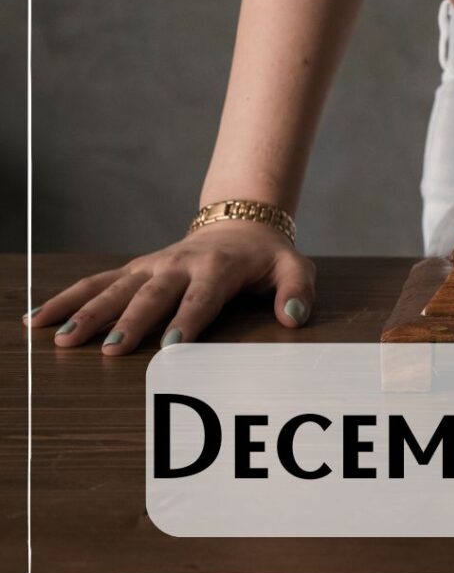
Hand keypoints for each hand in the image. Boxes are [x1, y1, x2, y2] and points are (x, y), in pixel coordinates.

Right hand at [23, 220, 315, 353]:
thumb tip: (294, 317)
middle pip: (152, 295)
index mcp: (219, 267)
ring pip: (115, 288)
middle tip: (109, 348)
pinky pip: (96, 283)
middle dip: (131, 321)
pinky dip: (66, 298)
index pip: (203, 296)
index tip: (172, 344)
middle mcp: (180, 265)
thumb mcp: (293, 267)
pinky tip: (36, 319)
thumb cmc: (267, 257)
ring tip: (62, 339)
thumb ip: (297, 290)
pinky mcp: (135, 269)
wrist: (241, 225)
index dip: (188, 318)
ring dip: (88, 312)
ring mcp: (153, 266)